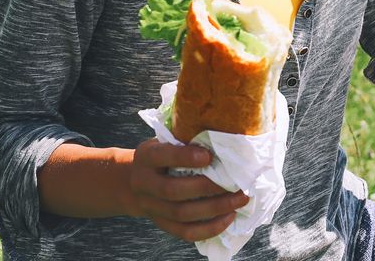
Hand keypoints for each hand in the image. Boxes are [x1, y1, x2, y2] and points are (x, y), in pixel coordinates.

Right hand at [127, 139, 248, 242]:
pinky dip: (210, 228)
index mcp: (146, 157)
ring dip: (215, 208)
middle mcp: (144, 184)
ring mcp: (151, 207)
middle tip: (235, 183)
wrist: (134, 182)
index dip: (185, 157)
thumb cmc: (161, 157)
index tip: (209, 156)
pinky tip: (229, 217)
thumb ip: (183, 142)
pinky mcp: (162, 224)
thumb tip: (221, 141)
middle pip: (173, 190)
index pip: (162, 156)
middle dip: (207, 187)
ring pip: (182, 214)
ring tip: (240, 200)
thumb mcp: (163, 142)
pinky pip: (186, 232)